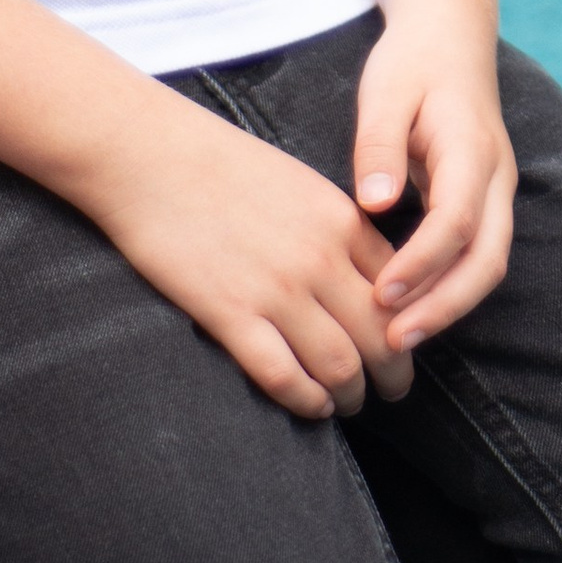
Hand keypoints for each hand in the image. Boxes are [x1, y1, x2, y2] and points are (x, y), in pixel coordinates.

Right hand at [79, 89, 409, 421]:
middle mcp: (322, 258)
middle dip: (395, 371)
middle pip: (382, 332)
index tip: (405, 341)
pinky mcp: (230, 313)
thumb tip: (361, 270)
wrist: (151, 156)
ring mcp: (278, 289)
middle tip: (394, 390)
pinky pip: (282, 374)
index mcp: (343, 220)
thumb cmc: (222, 164)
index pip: (402, 286)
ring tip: (350, 404)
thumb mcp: (301, 184)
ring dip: (352, 393)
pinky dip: (305, 399)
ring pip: (339, 363)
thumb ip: (334, 227)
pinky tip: (310, 406)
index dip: (410, 323)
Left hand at [352, 10, 516, 349]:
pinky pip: (477, 254)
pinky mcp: (484, 201)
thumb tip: (375, 204)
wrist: (451, 34)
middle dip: (445, 306)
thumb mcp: (386, 92)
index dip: (421, 263)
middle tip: (393, 341)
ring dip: (449, 305)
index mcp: (471, 148)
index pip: (457, 220)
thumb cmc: (413, 62)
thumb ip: (379, 147)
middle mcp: (495, 176)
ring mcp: (496, 190)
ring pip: (489, 262)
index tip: (380, 294)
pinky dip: (449, 287)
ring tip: (397, 338)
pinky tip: (407, 309)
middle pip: (489, 257)